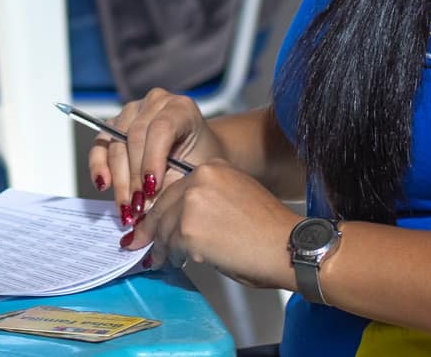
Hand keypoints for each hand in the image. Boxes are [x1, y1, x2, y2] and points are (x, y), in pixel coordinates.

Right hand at [87, 88, 231, 214]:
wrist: (196, 150)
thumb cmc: (199, 159)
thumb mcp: (195, 170)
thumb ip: (172, 184)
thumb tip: (147, 207)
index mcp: (181, 108)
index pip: (161, 128)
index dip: (153, 159)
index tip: (151, 189)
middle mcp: (154, 103)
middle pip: (134, 137)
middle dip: (134, 177)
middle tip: (137, 207)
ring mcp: (131, 111)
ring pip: (116, 143)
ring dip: (119, 179)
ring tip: (125, 207)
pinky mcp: (115, 123)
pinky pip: (101, 144)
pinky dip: (99, 166)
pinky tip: (104, 185)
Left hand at [125, 160, 300, 288]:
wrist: (290, 247)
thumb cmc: (271, 231)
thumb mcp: (238, 197)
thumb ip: (208, 200)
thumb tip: (180, 222)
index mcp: (214, 168)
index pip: (176, 188)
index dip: (162, 208)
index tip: (150, 221)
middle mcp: (200, 179)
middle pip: (164, 206)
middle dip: (151, 228)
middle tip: (140, 242)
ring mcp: (192, 203)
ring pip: (163, 227)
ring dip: (159, 246)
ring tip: (157, 259)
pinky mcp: (189, 229)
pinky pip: (170, 246)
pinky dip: (168, 257)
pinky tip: (169, 263)